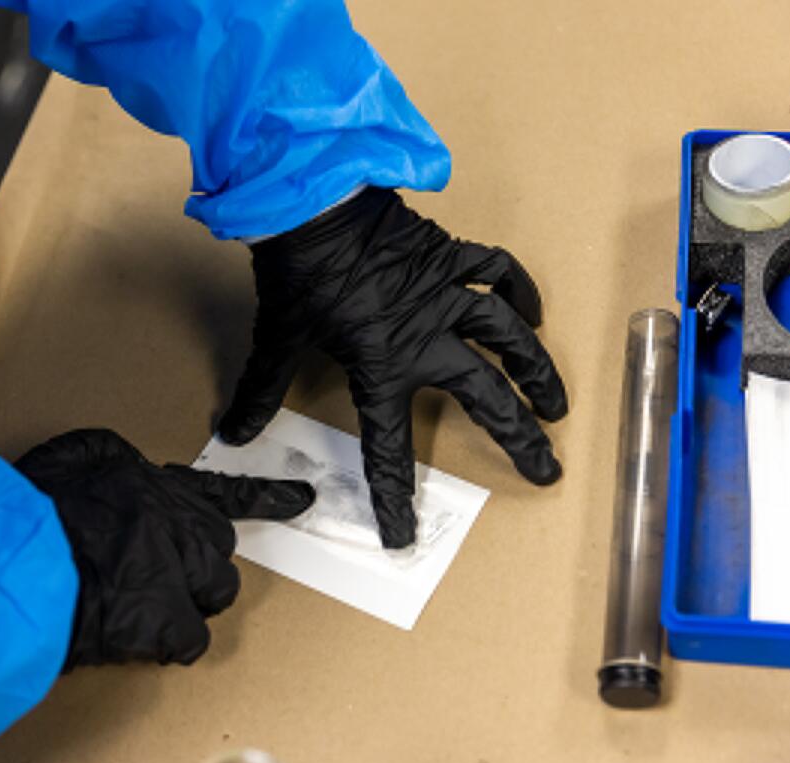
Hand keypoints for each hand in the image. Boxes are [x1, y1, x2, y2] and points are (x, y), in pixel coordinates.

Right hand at [14, 429, 314, 668]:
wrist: (17, 559)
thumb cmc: (35, 508)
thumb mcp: (76, 456)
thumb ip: (113, 462)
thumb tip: (128, 471)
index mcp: (160, 488)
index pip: (225, 493)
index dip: (266, 497)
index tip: (303, 498)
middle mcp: (180, 526)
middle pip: (220, 552)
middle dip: (196, 566)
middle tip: (154, 576)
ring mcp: (178, 573)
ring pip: (215, 595)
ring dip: (187, 604)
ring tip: (142, 607)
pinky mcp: (166, 619)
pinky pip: (190, 640)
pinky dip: (167, 643)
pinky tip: (135, 637)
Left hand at [218, 188, 566, 548]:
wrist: (312, 200)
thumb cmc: (297, 270)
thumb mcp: (278, 336)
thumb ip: (261, 390)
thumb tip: (232, 434)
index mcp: (382, 363)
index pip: (389, 446)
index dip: (393, 496)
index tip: (403, 536)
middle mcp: (425, 335)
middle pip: (484, 395)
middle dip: (519, 436)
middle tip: (548, 468)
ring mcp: (444, 293)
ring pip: (507, 335)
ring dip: (536, 370)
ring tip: (558, 403)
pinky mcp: (450, 255)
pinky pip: (497, 270)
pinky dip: (519, 289)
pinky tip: (534, 313)